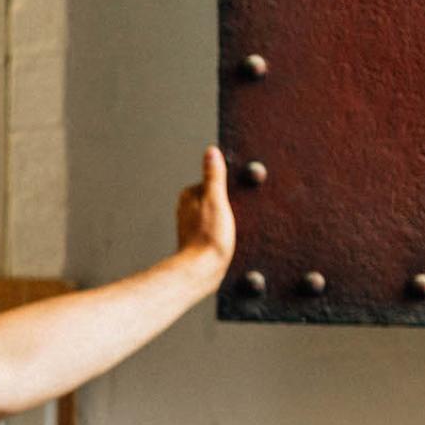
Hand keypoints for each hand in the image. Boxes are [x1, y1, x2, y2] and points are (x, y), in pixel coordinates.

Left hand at [176, 145, 235, 279]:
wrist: (203, 271)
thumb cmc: (208, 237)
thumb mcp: (216, 200)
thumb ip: (214, 176)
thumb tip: (211, 152)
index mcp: (188, 196)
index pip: (212, 181)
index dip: (227, 187)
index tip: (236, 195)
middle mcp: (187, 210)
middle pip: (215, 198)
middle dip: (227, 202)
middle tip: (238, 214)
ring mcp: (192, 226)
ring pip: (215, 215)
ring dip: (226, 219)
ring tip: (234, 228)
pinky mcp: (200, 241)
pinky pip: (216, 230)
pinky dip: (224, 232)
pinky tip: (231, 240)